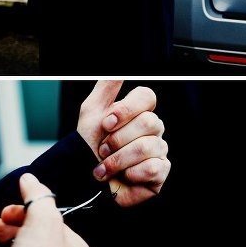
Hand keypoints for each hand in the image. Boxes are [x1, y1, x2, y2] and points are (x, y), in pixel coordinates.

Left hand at [77, 81, 169, 207]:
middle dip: (118, 138)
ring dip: (119, 159)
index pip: (147, 96)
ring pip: (148, 147)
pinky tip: (122, 176)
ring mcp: (158, 150)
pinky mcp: (160, 173)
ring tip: (106, 165)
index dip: (126, 109)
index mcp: (138, 112)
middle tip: (103, 148)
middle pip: (149, 122)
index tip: (106, 123)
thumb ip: (108, 86)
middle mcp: (152, 130)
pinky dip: (131, 173)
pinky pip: (153, 168)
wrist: (84, 176)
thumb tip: (121, 70)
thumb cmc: (89, 143)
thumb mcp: (92, 110)